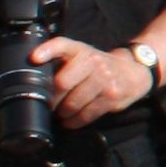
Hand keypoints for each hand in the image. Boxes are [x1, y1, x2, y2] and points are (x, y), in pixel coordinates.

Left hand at [34, 35, 154, 128]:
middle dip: (52, 99)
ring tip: (62, 114)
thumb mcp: (81, 55)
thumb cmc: (98, 66)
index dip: (48, 50)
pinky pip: (86, 114)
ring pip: (73, 103)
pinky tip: (71, 121)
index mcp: (81, 50)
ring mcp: (105, 79)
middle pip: (62, 83)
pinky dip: (75, 121)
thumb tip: (32, 76)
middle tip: (49, 106)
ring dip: (63, 113)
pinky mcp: (112, 96)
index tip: (34, 58)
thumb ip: (59, 60)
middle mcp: (94, 61)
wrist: (133, 72)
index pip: (62, 45)